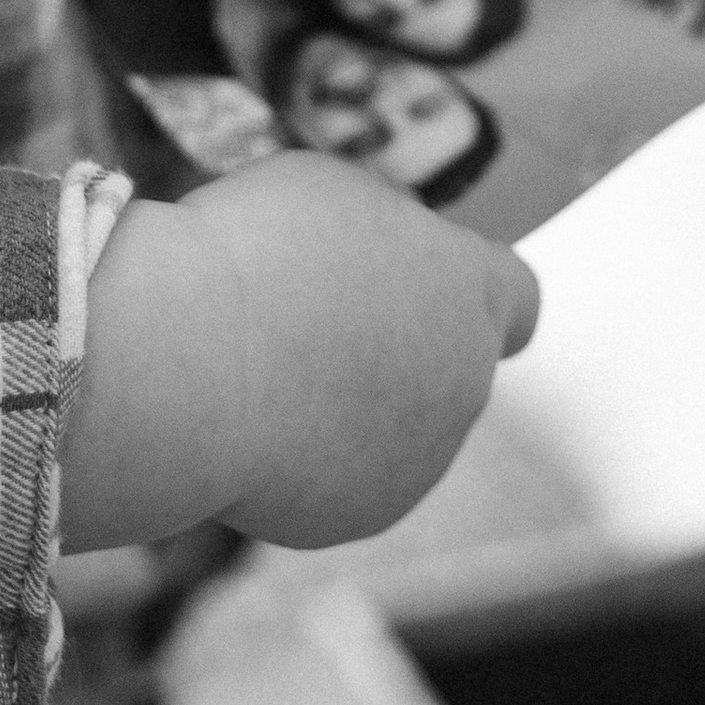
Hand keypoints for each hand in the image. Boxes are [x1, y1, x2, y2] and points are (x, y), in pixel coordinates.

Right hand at [58, 152, 539, 553]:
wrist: (188, 362)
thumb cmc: (255, 251)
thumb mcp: (331, 190)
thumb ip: (381, 232)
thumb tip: (379, 260)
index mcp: (471, 296)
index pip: (517, 299)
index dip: (469, 288)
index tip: (414, 279)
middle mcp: (465, 387)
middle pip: (448, 363)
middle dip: (395, 345)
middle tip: (309, 315)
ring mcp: (416, 462)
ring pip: (394, 426)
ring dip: (348, 402)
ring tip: (262, 365)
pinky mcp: (354, 514)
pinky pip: (337, 475)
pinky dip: (300, 454)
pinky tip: (245, 418)